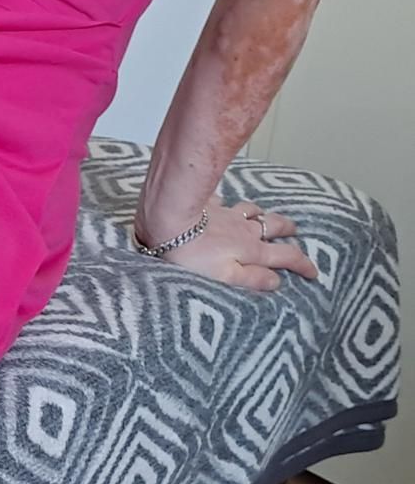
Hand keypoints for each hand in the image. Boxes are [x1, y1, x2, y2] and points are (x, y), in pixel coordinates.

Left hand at [134, 194, 318, 291]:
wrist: (169, 220)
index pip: (286, 256)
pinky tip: (223, 204)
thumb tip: (277, 282)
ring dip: (263, 214)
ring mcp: (227, 214)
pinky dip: (229, 204)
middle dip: (288, 229)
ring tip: (266, 215)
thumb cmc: (193, 253)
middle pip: (274, 226)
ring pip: (253, 211)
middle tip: (296, 231)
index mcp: (251, 249)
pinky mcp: (208, 205)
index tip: (314, 272)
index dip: (303, 264)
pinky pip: (224, 202)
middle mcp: (244, 229)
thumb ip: (252, 279)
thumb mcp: (225, 275)